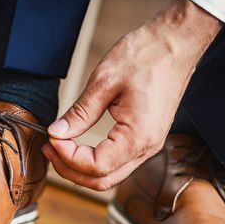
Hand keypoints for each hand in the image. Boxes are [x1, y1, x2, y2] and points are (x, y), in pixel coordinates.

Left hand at [43, 0, 222, 190]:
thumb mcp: (105, 81)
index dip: (67, 157)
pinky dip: (95, 159)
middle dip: (70, 169)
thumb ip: (80, 113)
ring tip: (59, 146)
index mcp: (138, 137)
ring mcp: (149, 145)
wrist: (176, 43)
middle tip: (48, 148)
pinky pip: (118, 162)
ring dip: (82, 167)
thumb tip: (57, 133)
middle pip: (102, 180)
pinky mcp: (147, 138)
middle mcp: (147, 148)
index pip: (95, 166)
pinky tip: (80, 145)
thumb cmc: (147, 55)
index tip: (52, 138)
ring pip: (110, 175)